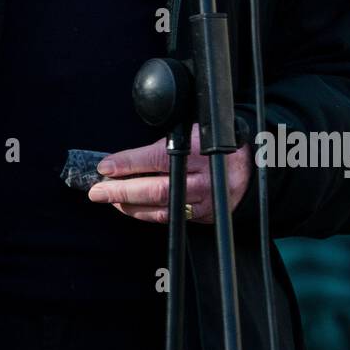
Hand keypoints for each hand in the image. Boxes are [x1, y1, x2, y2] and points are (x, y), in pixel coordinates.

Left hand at [87, 123, 252, 223]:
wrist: (251, 165)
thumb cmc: (216, 143)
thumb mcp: (192, 131)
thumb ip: (164, 143)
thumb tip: (127, 157)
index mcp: (196, 149)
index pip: (154, 158)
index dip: (127, 164)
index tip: (104, 166)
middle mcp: (201, 177)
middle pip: (155, 189)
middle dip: (121, 191)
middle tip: (97, 191)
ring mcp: (204, 200)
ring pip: (161, 208)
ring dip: (130, 206)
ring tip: (109, 199)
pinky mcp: (204, 215)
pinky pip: (170, 218)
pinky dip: (147, 214)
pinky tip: (132, 208)